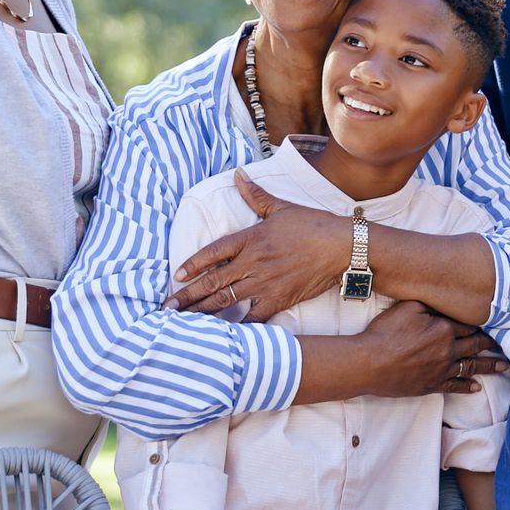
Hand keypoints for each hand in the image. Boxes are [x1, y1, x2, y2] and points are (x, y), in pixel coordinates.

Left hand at [172, 171, 347, 319]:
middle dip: (188, 296)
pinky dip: (236, 327)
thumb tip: (238, 174)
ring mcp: (265, 283)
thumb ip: (255, 195)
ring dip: (203, 312)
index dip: (193, 264)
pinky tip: (222, 336)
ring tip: (184, 322)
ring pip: (227, 301)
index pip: (213, 252)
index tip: (176, 276)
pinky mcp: (279, 300)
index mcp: (251, 238)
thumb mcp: (281, 208)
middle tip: (167, 308)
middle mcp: (254, 262)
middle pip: (213, 282)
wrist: (342, 248)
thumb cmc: (313, 225)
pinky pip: (252, 318)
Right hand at [355, 300, 506, 397]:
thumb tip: (444, 304)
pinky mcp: (431, 385)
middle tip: (504, 344)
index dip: (480, 324)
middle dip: (490, 344)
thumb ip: (429, 304)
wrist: (369, 363)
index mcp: (444, 329)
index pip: (468, 325)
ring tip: (502, 366)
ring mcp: (441, 370)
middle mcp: (448, 350)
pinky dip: (466, 386)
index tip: (492, 323)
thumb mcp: (407, 307)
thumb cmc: (385, 332)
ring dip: (488, 366)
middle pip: (475, 345)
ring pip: (470, 367)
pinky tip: (476, 387)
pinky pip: (454, 386)